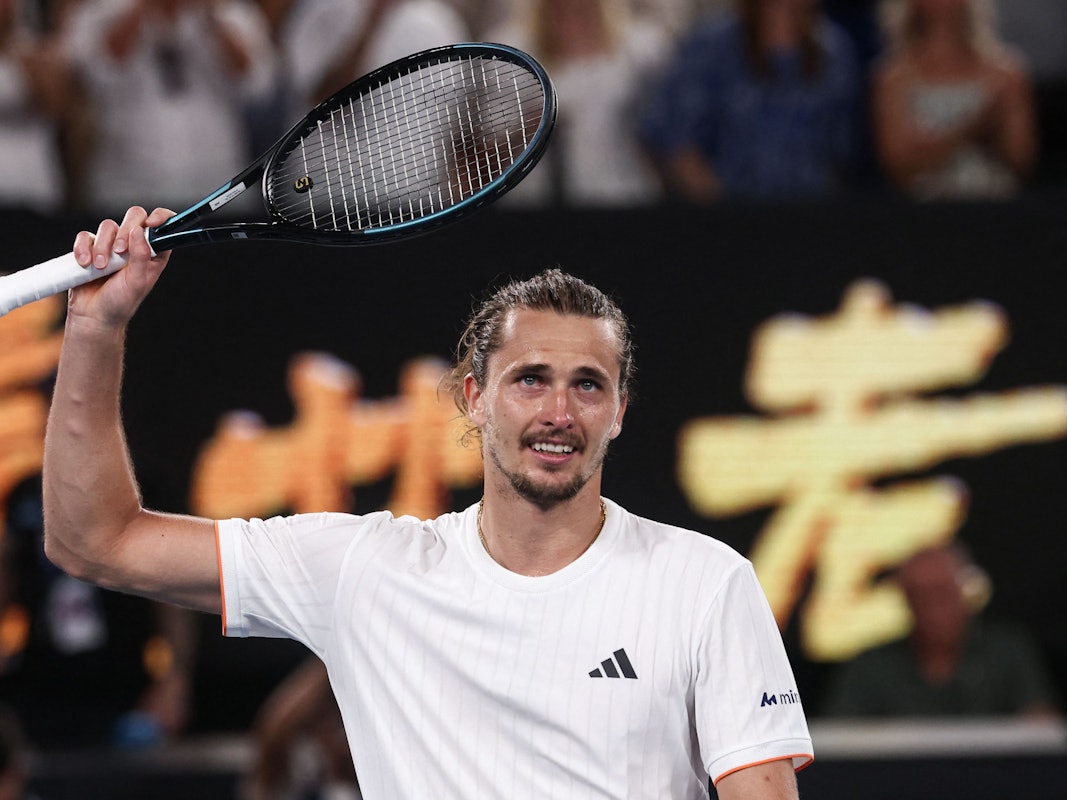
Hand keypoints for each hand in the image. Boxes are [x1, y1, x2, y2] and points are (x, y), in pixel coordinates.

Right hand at [69, 206, 175, 328]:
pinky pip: (86, 236)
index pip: (163, 226)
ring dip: (103, 246)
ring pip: (108, 226)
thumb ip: (141, 256)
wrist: (94, 315)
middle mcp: (135, 245)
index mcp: (153, 253)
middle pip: (135, 216)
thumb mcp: (137, 281)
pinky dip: (83, 248)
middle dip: (125, 230)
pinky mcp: (91, 247)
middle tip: (120, 251)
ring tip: (101, 267)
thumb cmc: (121, 302)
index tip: (152, 223)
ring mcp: (112, 245)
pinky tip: (85, 264)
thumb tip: (139, 231)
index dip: (161, 217)